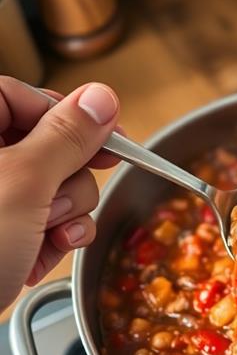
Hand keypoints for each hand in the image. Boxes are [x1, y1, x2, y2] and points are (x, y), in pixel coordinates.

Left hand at [0, 78, 118, 311]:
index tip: (108, 136)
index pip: (23, 96)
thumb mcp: (22, 184)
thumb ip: (66, 137)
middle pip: (48, 145)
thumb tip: (101, 99)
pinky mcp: (1, 234)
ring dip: (62, 217)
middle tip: (50, 204)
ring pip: (54, 187)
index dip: (68, 115)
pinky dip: (51, 241)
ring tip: (41, 238)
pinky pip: (46, 222)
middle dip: (65, 182)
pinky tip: (37, 258)